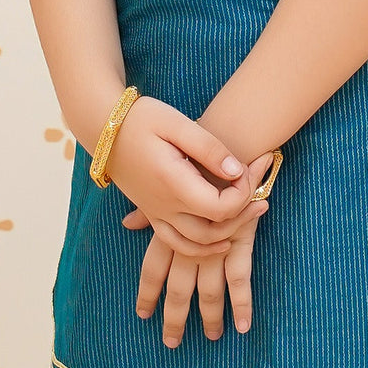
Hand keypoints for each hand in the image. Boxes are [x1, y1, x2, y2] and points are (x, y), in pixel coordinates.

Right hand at [105, 95, 259, 258]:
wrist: (103, 126)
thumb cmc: (142, 118)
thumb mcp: (177, 123)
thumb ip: (208, 148)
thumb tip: (237, 170)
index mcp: (173, 184)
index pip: (220, 207)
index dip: (244, 194)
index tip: (250, 168)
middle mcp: (164, 206)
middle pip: (213, 231)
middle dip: (244, 215)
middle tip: (265, 194)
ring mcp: (156, 214)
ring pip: (196, 245)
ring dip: (227, 237)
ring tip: (252, 214)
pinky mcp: (151, 214)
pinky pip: (178, 244)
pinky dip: (202, 248)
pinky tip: (222, 241)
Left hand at [129, 152, 275, 346]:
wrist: (226, 140)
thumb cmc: (195, 156)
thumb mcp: (164, 178)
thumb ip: (148, 208)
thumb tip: (127, 224)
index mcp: (167, 227)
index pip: (152, 269)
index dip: (148, 293)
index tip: (143, 314)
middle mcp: (188, 240)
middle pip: (179, 289)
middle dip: (175, 318)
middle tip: (172, 343)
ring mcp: (215, 242)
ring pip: (210, 291)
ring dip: (211, 317)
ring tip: (212, 337)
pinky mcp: (240, 239)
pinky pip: (240, 279)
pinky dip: (242, 304)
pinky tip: (243, 325)